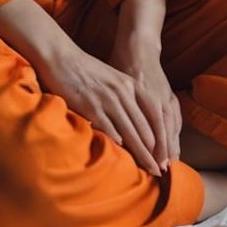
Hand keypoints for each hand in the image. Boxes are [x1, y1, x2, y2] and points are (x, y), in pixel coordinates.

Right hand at [31, 41, 171, 177]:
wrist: (60, 56)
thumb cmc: (85, 70)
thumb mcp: (112, 79)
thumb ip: (124, 98)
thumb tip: (132, 122)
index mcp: (131, 86)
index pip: (153, 116)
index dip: (161, 137)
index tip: (165, 154)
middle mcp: (124, 93)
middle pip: (144, 128)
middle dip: (154, 151)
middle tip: (162, 169)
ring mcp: (108, 99)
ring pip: (130, 132)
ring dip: (141, 153)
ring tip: (150, 169)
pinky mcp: (91, 105)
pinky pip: (109, 128)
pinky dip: (117, 143)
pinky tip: (123, 156)